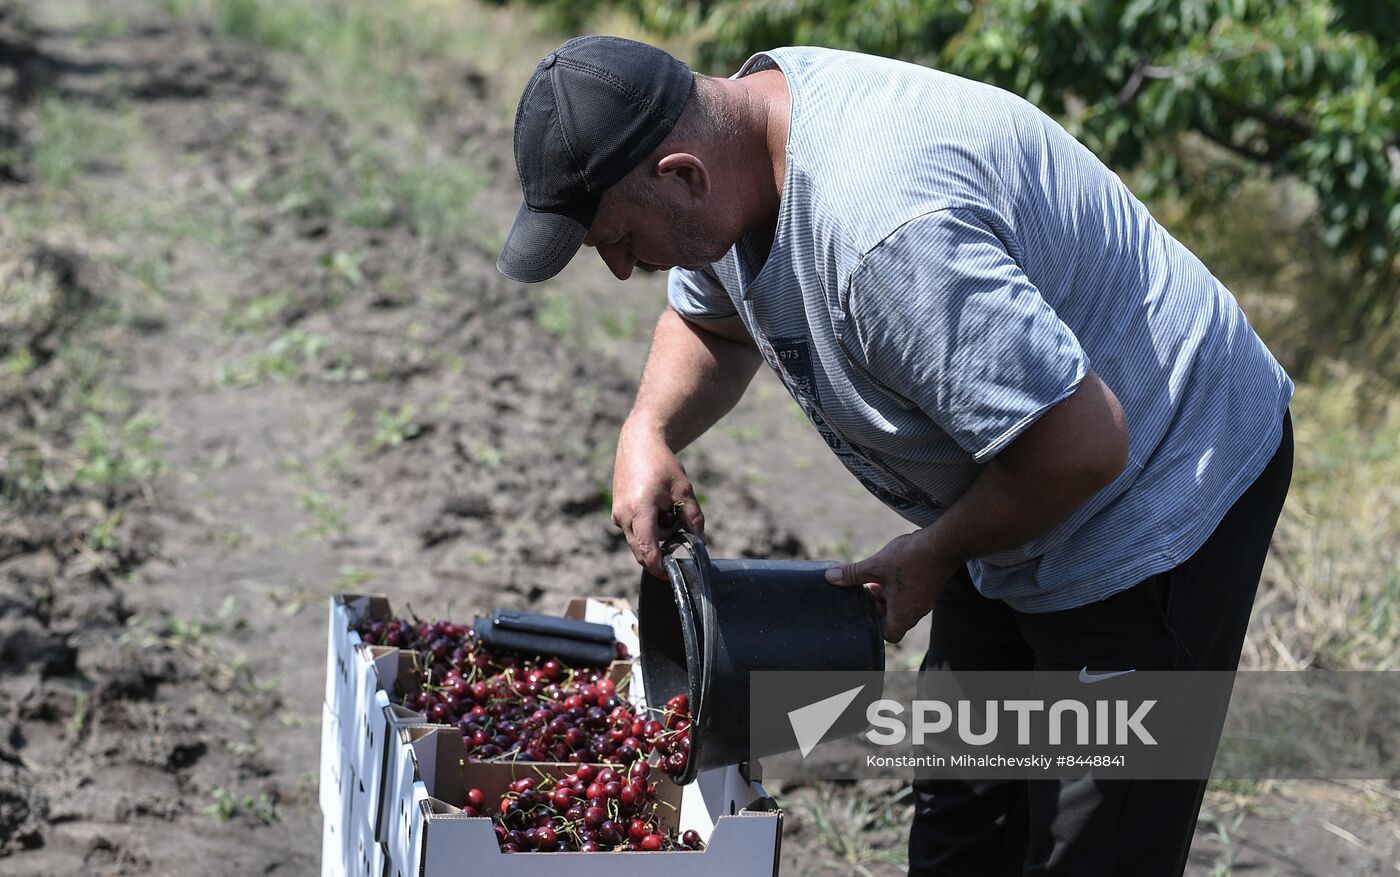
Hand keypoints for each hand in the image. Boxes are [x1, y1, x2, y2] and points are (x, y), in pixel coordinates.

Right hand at [611, 424, 704, 576]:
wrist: (638, 444)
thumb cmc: (662, 465)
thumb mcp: (684, 490)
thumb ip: (693, 518)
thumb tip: (700, 542)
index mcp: (640, 511)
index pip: (647, 550)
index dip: (659, 568)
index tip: (672, 576)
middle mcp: (624, 517)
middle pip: (642, 551)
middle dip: (661, 552)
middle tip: (680, 537)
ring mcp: (618, 516)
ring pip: (638, 542)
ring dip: (655, 539)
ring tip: (668, 512)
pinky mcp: (618, 514)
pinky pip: (633, 532)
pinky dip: (648, 530)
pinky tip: (658, 510)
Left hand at [824, 531, 960, 642]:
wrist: (945, 543)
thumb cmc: (912, 557)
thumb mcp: (876, 565)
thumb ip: (852, 574)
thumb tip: (830, 577)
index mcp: (904, 614)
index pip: (889, 635)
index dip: (874, 625)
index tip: (865, 607)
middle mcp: (917, 611)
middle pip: (894, 620)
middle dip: (878, 606)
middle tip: (867, 590)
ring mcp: (925, 600)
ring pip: (901, 606)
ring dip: (887, 595)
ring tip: (877, 578)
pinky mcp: (929, 588)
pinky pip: (910, 595)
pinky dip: (898, 587)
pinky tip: (890, 569)